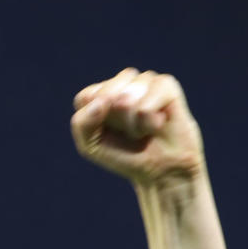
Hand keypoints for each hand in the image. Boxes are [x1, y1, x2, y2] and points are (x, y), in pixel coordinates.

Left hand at [71, 68, 204, 186]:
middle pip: (105, 95)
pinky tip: (157, 125)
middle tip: (127, 131)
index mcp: (100, 93)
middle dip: (114, 121)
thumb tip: (103, 100)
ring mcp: (145, 80)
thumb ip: (81, 123)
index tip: (106, 132)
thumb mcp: (90, 145)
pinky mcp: (166, 84)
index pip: (85, 97)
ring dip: (132, 124)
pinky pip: (145, 107)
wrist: (160, 168)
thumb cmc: (123, 154)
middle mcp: (123, 82)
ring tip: (142, 129)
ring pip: (125, 99)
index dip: (93, 122)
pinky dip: (148, 124)